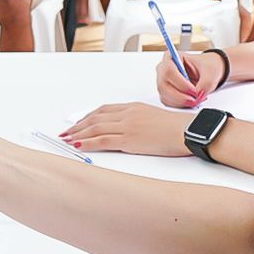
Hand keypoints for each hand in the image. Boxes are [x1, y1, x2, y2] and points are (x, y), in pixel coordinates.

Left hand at [60, 103, 189, 156]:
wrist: (187, 131)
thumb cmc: (176, 128)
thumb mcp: (154, 118)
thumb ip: (139, 120)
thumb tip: (129, 130)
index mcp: (133, 107)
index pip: (104, 110)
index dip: (88, 117)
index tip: (79, 123)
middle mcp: (127, 114)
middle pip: (95, 118)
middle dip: (78, 126)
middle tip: (66, 132)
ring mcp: (127, 126)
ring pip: (95, 128)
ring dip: (78, 134)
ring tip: (67, 139)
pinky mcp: (129, 139)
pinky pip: (102, 141)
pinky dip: (88, 143)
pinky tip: (78, 145)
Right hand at [157, 51, 222, 108]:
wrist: (207, 72)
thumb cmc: (207, 66)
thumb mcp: (211, 72)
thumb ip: (206, 83)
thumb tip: (198, 95)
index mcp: (171, 56)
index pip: (169, 71)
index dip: (181, 83)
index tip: (194, 90)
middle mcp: (163, 69)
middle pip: (163, 85)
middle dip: (180, 96)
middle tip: (195, 100)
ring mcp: (163, 81)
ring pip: (165, 96)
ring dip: (181, 102)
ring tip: (195, 100)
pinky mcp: (166, 92)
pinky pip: (168, 102)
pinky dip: (180, 105)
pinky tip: (190, 101)